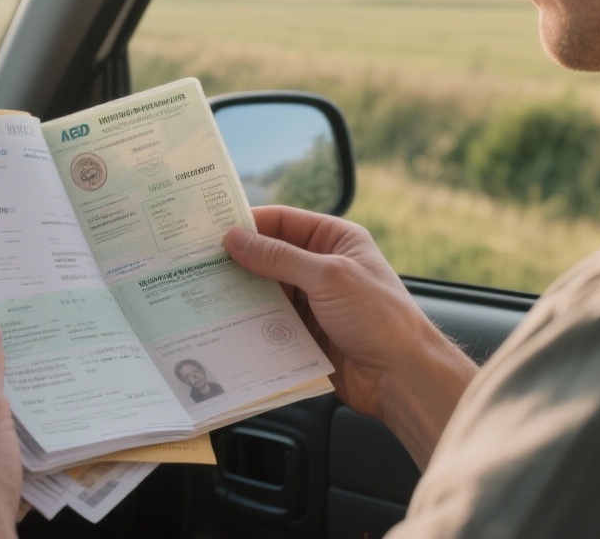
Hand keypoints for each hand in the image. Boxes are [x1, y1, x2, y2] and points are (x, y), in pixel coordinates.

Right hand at [225, 206, 477, 464]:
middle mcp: (323, 268)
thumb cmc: (379, 317)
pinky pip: (270, 323)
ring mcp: (313, 302)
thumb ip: (279, 258)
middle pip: (270, 257)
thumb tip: (235, 239)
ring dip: (241, 294)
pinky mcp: (305, 334)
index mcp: (336, 240)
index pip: (284, 221)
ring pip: (266, 292)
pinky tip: (225, 324)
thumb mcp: (328, 277)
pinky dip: (250, 323)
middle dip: (238, 261)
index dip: (249, 223)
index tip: (212, 229)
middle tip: (197, 263)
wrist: (402, 377)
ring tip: (203, 293)